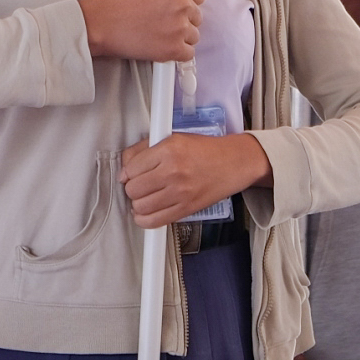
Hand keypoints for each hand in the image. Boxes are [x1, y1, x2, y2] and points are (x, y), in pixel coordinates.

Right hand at [80, 0, 205, 62]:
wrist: (101, 24)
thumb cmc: (116, 1)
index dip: (188, 1)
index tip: (180, 7)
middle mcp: (182, 4)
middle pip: (197, 16)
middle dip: (182, 19)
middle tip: (163, 21)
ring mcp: (180, 28)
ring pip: (193, 35)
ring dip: (180, 36)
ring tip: (160, 34)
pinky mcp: (175, 49)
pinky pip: (188, 53)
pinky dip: (178, 52)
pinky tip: (163, 46)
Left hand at [120, 131, 268, 226]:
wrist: (234, 163)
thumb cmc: (204, 150)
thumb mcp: (173, 139)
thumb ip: (145, 149)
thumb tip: (125, 168)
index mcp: (168, 149)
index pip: (131, 168)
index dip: (128, 172)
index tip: (132, 174)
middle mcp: (173, 171)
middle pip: (133, 189)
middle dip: (133, 188)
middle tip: (141, 185)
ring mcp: (180, 192)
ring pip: (141, 206)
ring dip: (138, 204)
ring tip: (145, 198)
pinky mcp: (186, 208)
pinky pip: (155, 221)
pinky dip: (144, 220)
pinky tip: (146, 213)